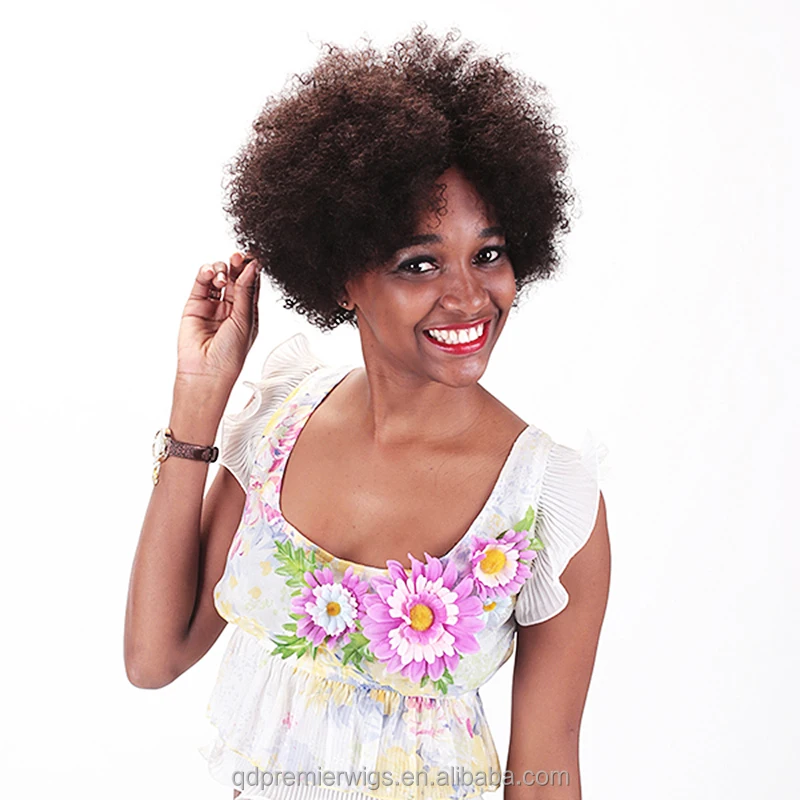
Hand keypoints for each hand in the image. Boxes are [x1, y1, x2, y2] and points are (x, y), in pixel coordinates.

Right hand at [176, 252, 260, 387]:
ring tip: (221, 277)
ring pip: (217, 278)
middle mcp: (230, 307)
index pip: (251, 284)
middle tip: (237, 256)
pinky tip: (209, 273)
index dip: (251, 269)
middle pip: (234, 278)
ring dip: (220, 270)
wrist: (207, 371)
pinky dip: (205, 274)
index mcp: (247, 312)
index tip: (252, 256)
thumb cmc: (230, 354)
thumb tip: (252, 266)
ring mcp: (212, 306)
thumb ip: (246, 291)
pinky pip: (200, 284)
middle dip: (236, 265)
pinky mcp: (195, 305)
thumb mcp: (244, 320)